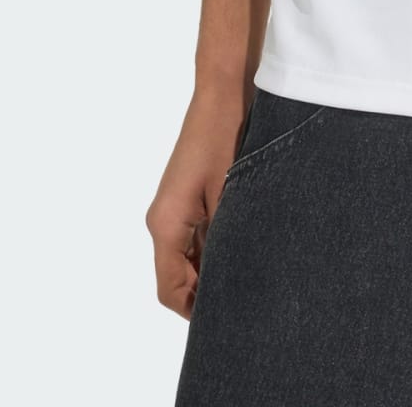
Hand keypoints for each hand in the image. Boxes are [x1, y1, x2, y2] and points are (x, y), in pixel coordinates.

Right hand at [145, 84, 248, 318]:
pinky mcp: (186, 196)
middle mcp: (162, 219)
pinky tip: (242, 246)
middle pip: (177, 277)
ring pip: (187, 257)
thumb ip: (223, 244)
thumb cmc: (226, 138)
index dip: (194, 311)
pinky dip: (213, 248)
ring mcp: (173, 208)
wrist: (223, 93)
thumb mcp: (230, 198)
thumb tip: (229, 284)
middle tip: (244, 300)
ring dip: (211, 269)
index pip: (171, 289)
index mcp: (166, 224)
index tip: (226, 318)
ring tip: (248, 276)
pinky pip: (194, 236)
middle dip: (206, 293)